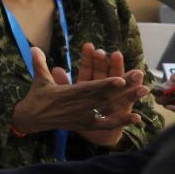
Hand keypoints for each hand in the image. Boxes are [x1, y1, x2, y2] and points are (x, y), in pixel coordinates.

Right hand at [12, 47, 145, 134]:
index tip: (120, 79)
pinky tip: (136, 117)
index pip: (89, 89)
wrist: (31, 119)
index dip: (105, 85)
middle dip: (124, 89)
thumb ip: (39, 64)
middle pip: (105, 97)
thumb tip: (34, 48)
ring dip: (127, 100)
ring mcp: (83, 116)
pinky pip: (106, 124)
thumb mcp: (39, 80)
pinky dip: (120, 121)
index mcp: (68, 94)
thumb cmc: (37, 97)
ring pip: (108, 108)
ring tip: (143, 91)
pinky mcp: (85, 124)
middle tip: (141, 80)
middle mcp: (78, 106)